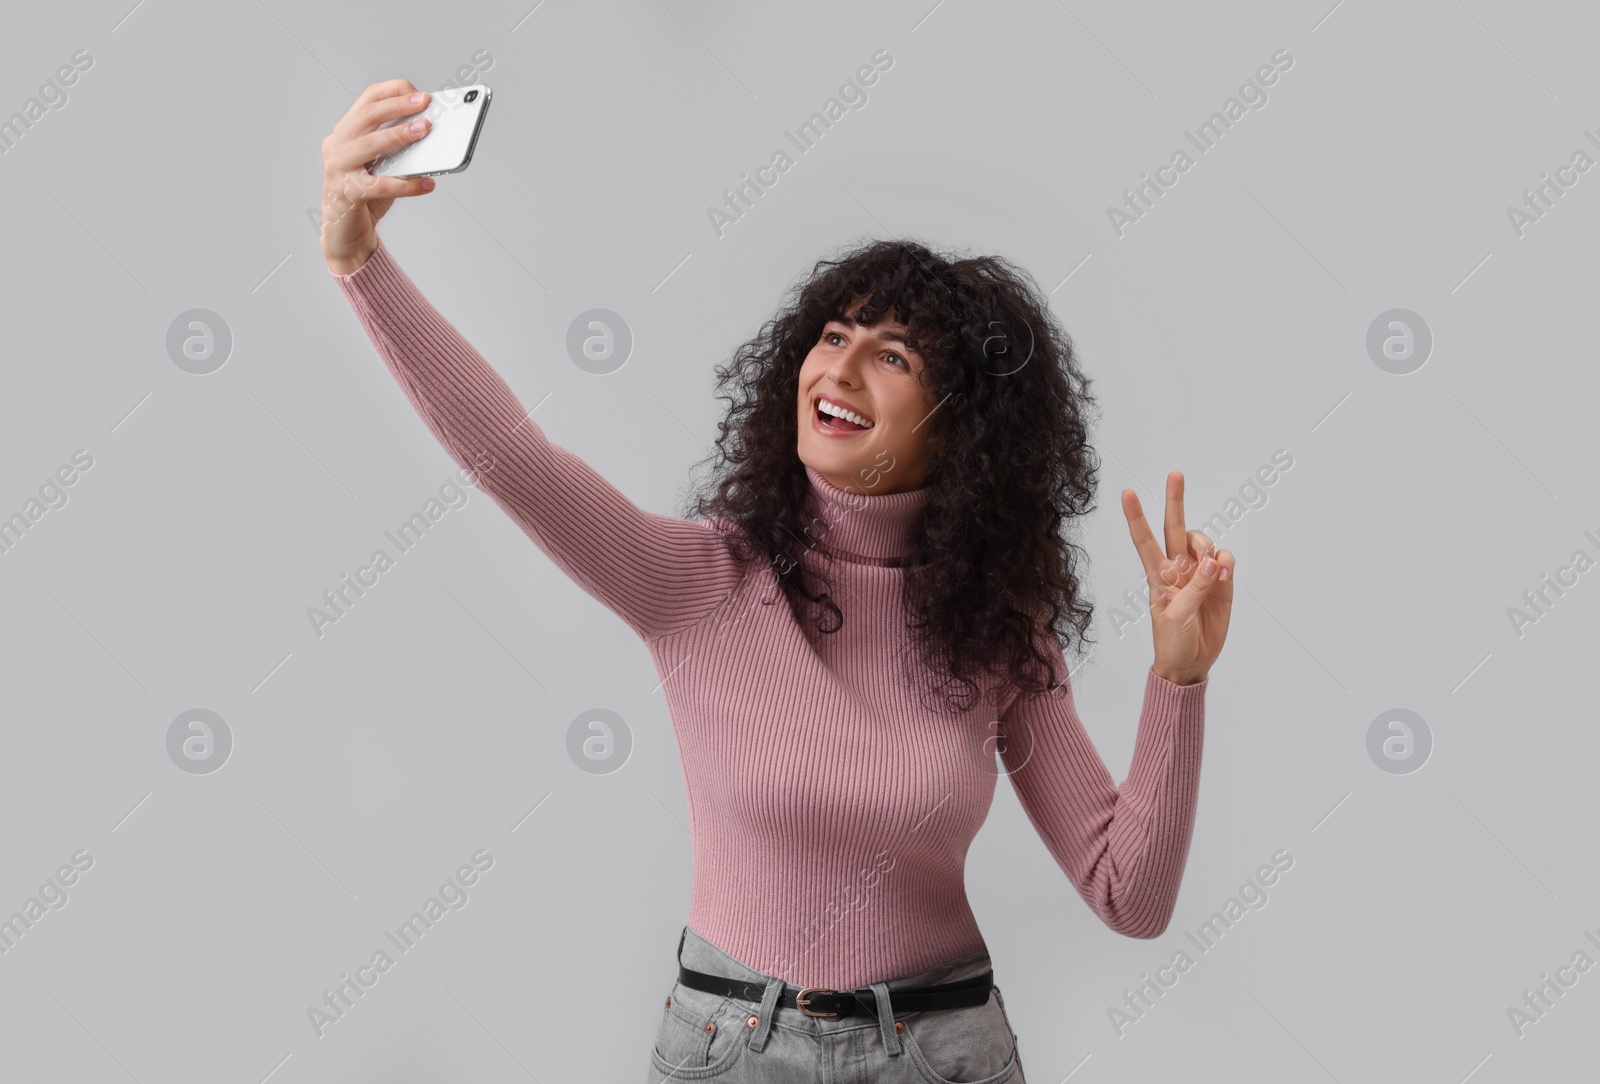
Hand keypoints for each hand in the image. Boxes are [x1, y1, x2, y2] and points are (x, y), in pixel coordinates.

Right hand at [320, 79, 437, 274]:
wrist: (344, 234)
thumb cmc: (366, 195)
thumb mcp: (381, 165)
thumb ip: (397, 149)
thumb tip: (431, 134)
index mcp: (345, 132)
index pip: (367, 100)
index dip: (394, 93)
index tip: (420, 94)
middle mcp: (337, 145)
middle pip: (368, 116)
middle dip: (399, 106)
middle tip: (426, 103)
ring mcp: (339, 168)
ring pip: (371, 144)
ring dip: (400, 134)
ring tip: (425, 129)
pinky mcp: (347, 193)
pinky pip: (381, 186)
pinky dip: (407, 185)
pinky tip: (428, 184)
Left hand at [1122, 471, 1234, 685]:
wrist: (1191, 662)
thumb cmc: (1173, 641)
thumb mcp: (1177, 617)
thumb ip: (1195, 588)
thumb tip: (1212, 561)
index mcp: (1157, 575)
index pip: (1144, 540)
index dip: (1136, 517)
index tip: (1126, 493)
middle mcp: (1177, 568)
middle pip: (1175, 527)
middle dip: (1175, 500)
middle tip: (1175, 474)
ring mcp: (1200, 573)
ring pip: (1204, 541)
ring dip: (1207, 546)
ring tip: (1211, 569)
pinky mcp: (1221, 583)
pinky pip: (1225, 560)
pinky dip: (1225, 562)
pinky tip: (1223, 573)